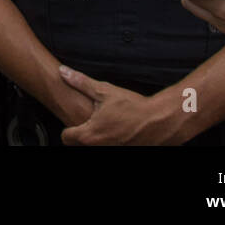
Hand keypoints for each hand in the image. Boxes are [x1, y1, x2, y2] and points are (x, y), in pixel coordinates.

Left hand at [58, 67, 173, 144]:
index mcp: (90, 135)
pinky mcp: (124, 153)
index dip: (68, 127)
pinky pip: (111, 148)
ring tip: (107, 126)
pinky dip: (111, 142)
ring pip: (95, 147)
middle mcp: (99, 148)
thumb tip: (63, 72)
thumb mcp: (104, 91)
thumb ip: (80, 82)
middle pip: (79, 145)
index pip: (65, 137)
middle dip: (82, 135)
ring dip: (98, 139)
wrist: (161, 121)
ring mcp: (112, 152)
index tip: (75, 121)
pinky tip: (118, 131)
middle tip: (91, 122)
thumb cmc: (133, 107)